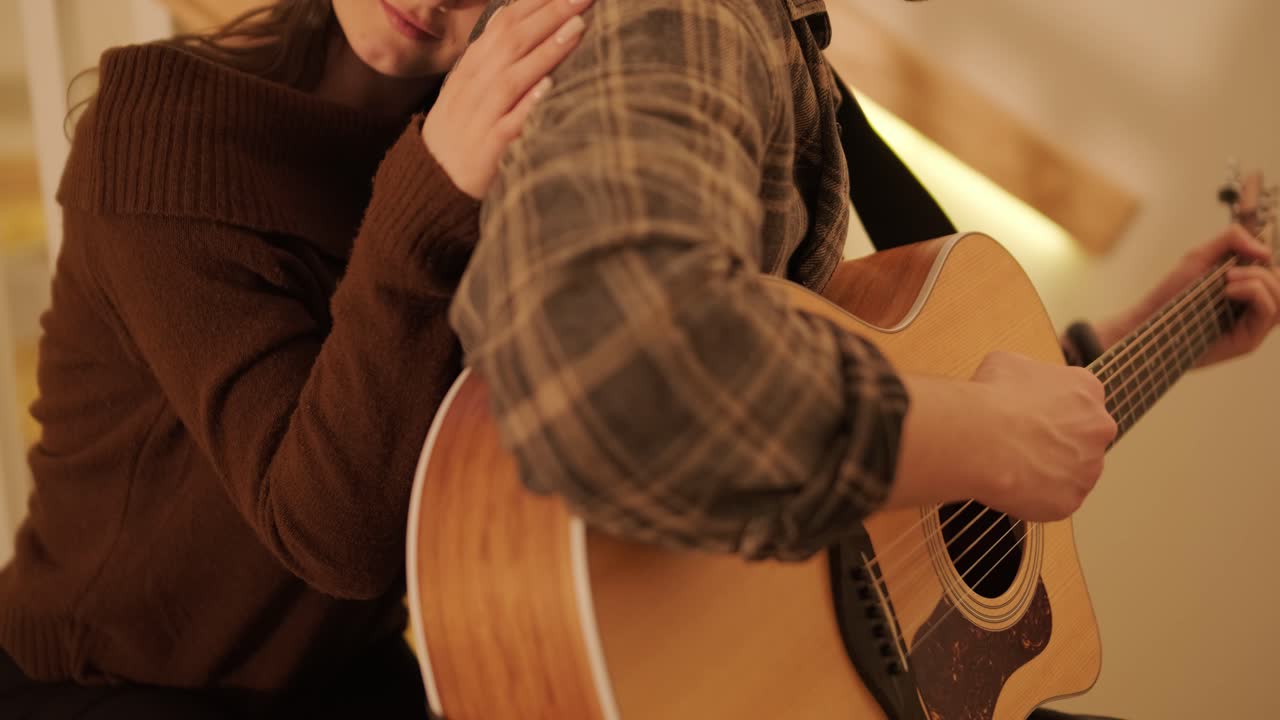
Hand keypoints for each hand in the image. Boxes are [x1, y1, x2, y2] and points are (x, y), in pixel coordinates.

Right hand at [422, 0, 591, 197]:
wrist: (433, 179)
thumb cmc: (464, 128)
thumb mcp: (472, 84)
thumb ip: (497, 55)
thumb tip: (525, 19)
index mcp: (473, 65)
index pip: (506, 22)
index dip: (537, 0)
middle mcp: (475, 84)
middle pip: (514, 40)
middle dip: (551, 13)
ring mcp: (480, 115)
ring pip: (514, 76)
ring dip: (547, 50)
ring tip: (578, 27)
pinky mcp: (489, 148)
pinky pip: (510, 123)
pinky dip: (529, 104)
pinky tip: (550, 86)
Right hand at [970, 352, 1116, 520]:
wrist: (982, 438)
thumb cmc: (992, 398)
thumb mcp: (1007, 362)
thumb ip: (1029, 374)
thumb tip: (1020, 383)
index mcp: (1087, 389)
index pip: (1079, 402)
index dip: (1052, 411)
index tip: (1032, 417)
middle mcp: (1099, 428)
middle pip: (1082, 439)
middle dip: (1056, 443)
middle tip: (1022, 444)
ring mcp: (1088, 468)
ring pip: (1071, 473)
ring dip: (1048, 472)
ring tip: (1012, 466)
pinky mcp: (1070, 500)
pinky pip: (1054, 501)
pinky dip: (1034, 497)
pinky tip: (1011, 484)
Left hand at [1095, 224, 1278, 365]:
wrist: (1148, 321)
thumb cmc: (1172, 292)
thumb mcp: (1200, 256)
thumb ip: (1231, 240)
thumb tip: (1264, 249)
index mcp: (1249, 289)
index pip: (1276, 273)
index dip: (1268, 257)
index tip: (1248, 252)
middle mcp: (1254, 309)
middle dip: (1263, 270)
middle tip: (1230, 271)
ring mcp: (1252, 326)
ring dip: (1259, 280)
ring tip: (1227, 279)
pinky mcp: (1246, 341)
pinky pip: (1269, 313)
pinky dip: (1255, 293)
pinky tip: (1228, 290)